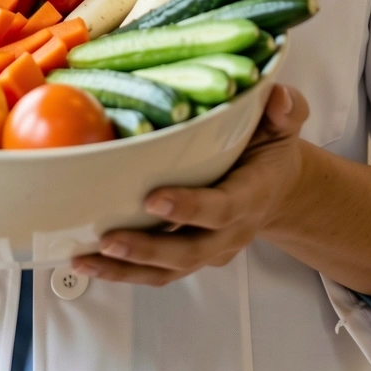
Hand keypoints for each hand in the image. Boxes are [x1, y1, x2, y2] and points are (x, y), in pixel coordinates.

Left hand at [72, 84, 308, 286]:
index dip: (190, 207)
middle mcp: (230, 232)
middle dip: (147, 249)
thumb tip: (278, 96)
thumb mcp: (283, 124)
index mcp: (251, 196)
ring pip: (168, 270)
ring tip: (85, 259)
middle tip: (108, 239)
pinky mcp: (188, 258)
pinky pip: (156, 273)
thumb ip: (285, 111)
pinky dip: (121, 273)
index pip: (222, 208)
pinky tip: (87, 262)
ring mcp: (209, 250)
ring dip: (125, 269)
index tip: (153, 198)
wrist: (277, 189)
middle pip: (189, 251)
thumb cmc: (270, 149)